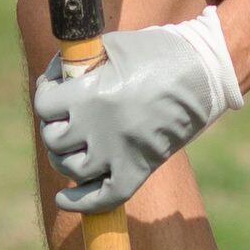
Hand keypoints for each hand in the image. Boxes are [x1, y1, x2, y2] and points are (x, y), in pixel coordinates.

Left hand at [33, 10, 243, 212]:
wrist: (205, 70)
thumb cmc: (158, 51)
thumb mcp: (113, 46)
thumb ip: (79, 63)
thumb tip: (55, 78)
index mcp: (91, 94)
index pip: (44, 106)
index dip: (46, 94)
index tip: (55, 87)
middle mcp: (100, 128)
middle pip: (53, 140)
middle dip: (54, 125)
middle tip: (66, 115)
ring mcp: (119, 152)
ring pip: (72, 169)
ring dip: (65, 156)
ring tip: (71, 145)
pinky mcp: (140, 168)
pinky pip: (104, 198)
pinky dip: (81, 203)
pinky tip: (64, 200)